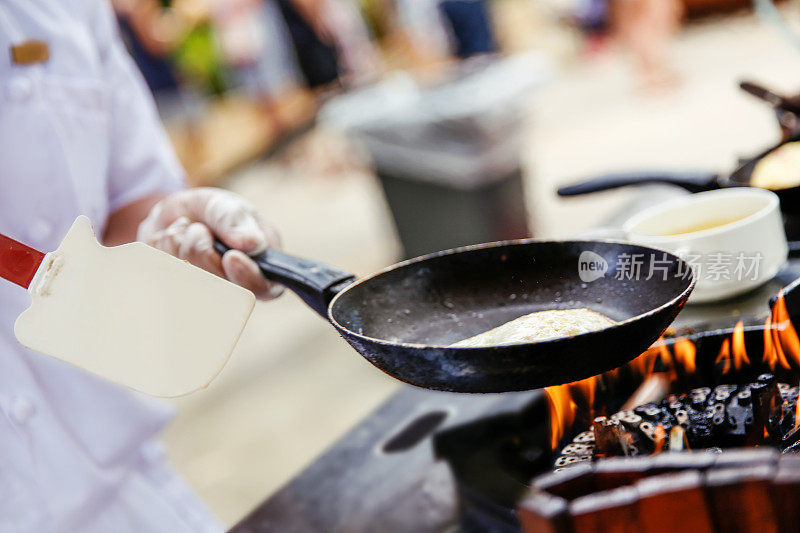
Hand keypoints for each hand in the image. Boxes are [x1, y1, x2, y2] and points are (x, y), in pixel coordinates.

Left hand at [137, 188, 282, 299]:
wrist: (172, 217)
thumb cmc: (208, 212)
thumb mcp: (222, 205)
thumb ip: (235, 220)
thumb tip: (253, 244)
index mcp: (261, 268)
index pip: (264, 288)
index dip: (248, 277)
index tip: (232, 257)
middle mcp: (236, 287)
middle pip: (219, 287)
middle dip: (201, 250)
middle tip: (198, 229)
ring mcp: (205, 294)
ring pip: (187, 278)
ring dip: (180, 243)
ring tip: (185, 230)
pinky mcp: (176, 292)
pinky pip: (163, 272)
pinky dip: (162, 248)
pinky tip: (169, 241)